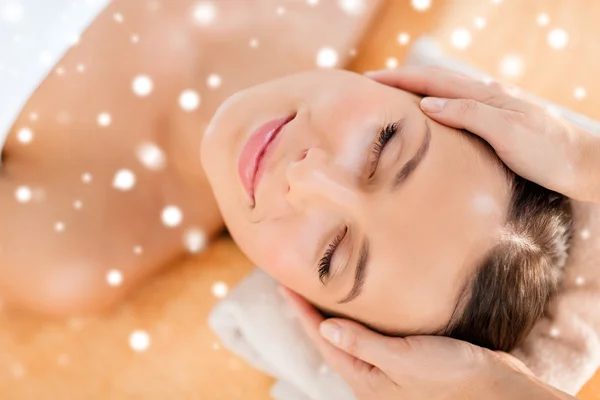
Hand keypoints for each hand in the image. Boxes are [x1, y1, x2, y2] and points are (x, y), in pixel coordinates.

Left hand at [280, 287, 537, 399]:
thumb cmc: (452, 378)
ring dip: (333, 310)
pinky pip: (371, 333)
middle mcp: (371, 373)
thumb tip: (324, 327)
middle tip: (296, 282)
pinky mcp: (404, 356)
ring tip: (319, 288)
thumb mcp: (404, 360)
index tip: (285, 285)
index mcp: (366, 377)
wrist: (495, 389)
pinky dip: (359, 315)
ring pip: (350, 334)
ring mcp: (387, 365)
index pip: (323, 339)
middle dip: (311, 311)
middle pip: (331, 337)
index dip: (301, 311)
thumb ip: (364, 344)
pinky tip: (360, 302)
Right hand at [366, 66, 598, 202]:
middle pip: (434, 81)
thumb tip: (427, 105)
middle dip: (401, 80)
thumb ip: (469, 115)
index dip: (398, 79)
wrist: (581, 165)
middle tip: (371, 84)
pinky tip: (428, 113)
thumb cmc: (548, 152)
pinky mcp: (493, 122)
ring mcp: (489, 108)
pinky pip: (453, 107)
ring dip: (415, 89)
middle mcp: (484, 97)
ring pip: (443, 92)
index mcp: (483, 96)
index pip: (431, 81)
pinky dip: (431, 104)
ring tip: (391, 95)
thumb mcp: (509, 132)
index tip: (369, 80)